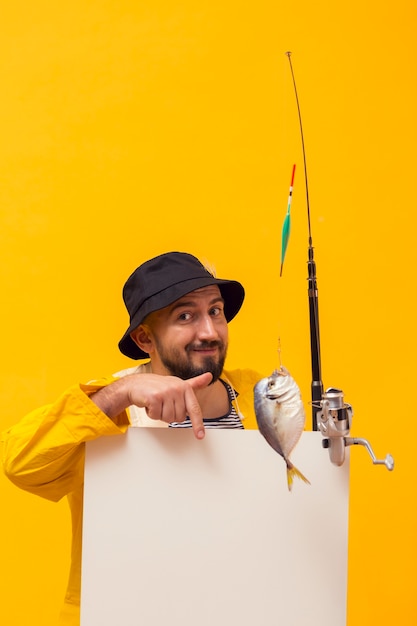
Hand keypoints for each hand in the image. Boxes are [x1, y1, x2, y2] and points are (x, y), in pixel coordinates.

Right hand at [91, 372, 212, 439]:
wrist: (135, 384)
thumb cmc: (157, 386)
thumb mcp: (177, 384)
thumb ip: (194, 383)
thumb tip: (209, 376)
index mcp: (185, 387)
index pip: (194, 409)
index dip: (198, 424)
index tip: (200, 436)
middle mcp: (177, 388)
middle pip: (179, 418)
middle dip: (170, 415)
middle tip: (164, 405)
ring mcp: (166, 392)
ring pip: (168, 418)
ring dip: (161, 415)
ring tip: (157, 404)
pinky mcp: (154, 397)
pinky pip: (157, 416)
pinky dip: (152, 414)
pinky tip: (149, 404)